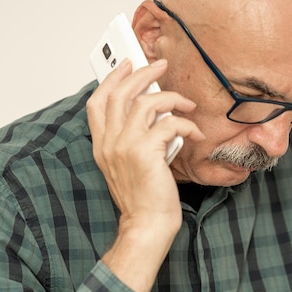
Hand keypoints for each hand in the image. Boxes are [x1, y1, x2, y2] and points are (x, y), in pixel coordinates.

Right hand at [86, 58, 204, 291]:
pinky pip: (169, 123)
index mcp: (102, 145)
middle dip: (143, 73)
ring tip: (187, 104)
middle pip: (120, 93)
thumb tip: (151, 115)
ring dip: (171, 97)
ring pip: (145, 103)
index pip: (97, 101)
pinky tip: (194, 132)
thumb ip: (131, 141)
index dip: (112, 79)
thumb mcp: (128, 167)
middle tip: (161, 66)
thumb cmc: (143, 199)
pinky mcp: (145, 153)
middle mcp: (109, 143)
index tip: (128, 65)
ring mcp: (125, 147)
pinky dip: (185, 123)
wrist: (147, 226)